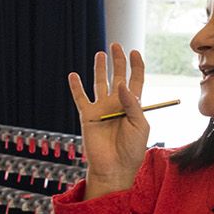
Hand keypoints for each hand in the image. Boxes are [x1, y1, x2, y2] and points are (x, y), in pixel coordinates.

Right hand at [68, 43, 148, 198]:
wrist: (115, 168)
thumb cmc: (131, 150)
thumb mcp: (139, 125)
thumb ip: (132, 104)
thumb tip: (122, 84)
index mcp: (133, 105)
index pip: (135, 80)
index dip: (136, 65)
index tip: (135, 53)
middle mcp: (117, 104)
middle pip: (118, 76)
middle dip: (118, 61)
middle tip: (116, 45)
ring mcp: (102, 109)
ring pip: (100, 83)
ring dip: (100, 69)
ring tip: (100, 54)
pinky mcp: (88, 116)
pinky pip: (80, 98)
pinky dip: (76, 87)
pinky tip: (73, 76)